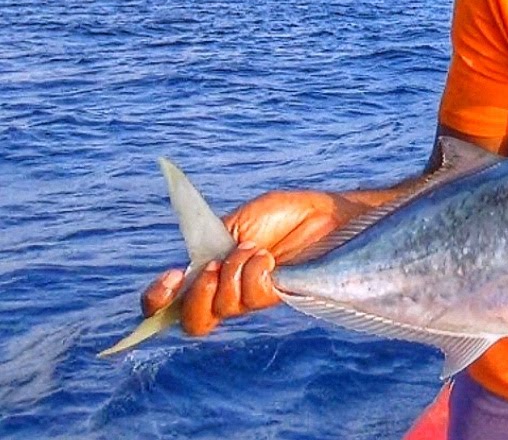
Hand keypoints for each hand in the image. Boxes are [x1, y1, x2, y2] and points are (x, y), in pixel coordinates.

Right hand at [140, 189, 365, 335]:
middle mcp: (228, 293)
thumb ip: (210, 245)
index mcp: (209, 275)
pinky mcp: (280, 296)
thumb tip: (188, 267)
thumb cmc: (282, 216)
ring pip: (224, 307)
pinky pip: (255, 297)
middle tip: (212, 268)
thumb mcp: (235, 225)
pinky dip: (254, 273)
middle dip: (196, 297)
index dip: (157, 303)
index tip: (168, 278)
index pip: (171, 306)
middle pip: (195, 323)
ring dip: (232, 273)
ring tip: (253, 248)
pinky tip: (267, 256)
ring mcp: (254, 298)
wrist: (324, 212)